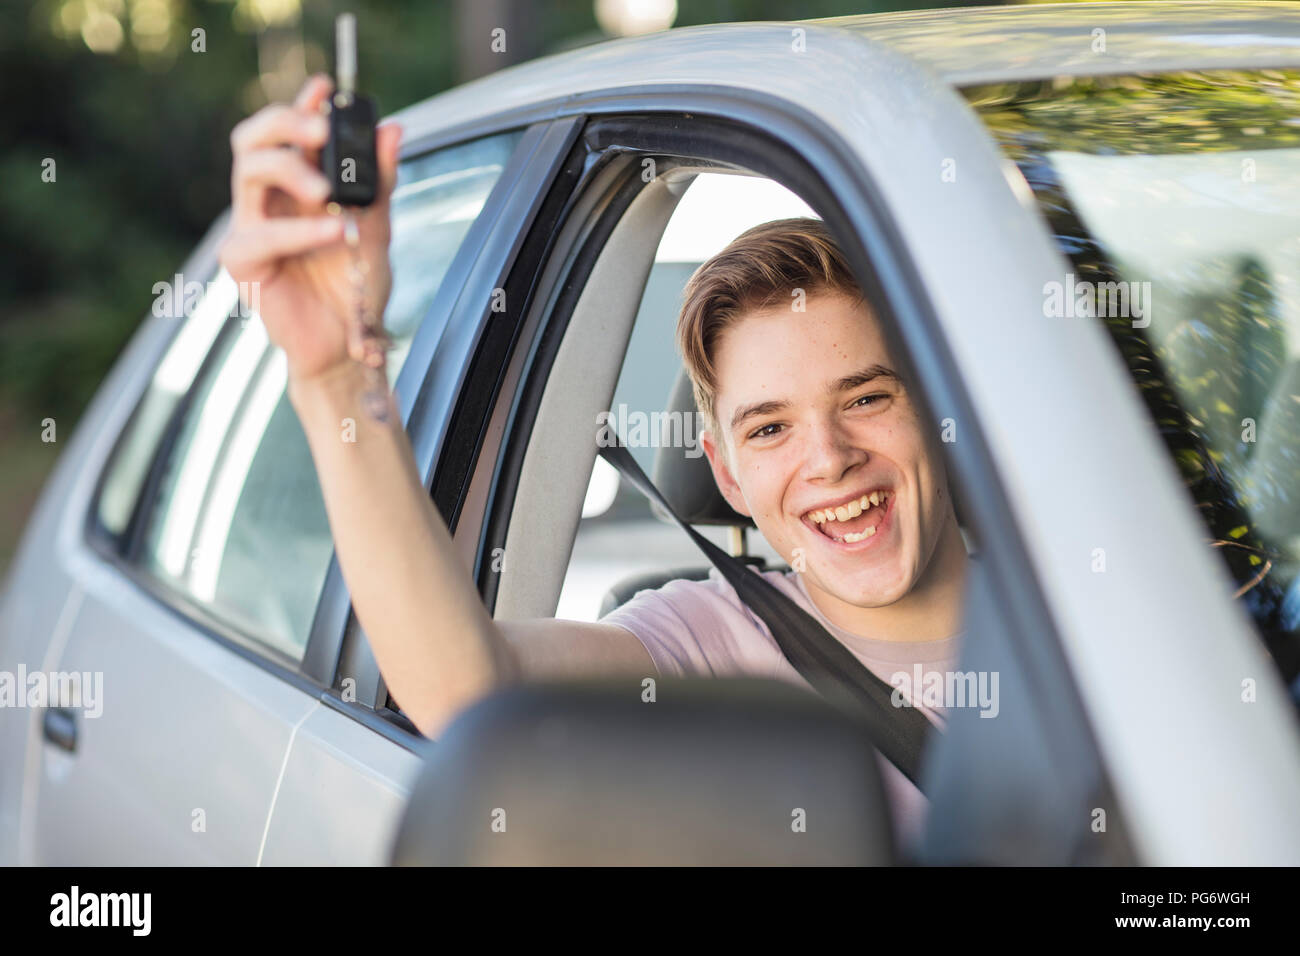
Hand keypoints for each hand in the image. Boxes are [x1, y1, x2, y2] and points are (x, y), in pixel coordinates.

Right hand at [220, 74, 402, 384]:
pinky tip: (331, 231)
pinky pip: (260, 235)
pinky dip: (298, 230)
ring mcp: (250, 227)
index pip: (289, 132)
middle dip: (285, 124)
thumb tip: (393, 130)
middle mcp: (268, 199)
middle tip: (321, 131)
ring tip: (326, 190)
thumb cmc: (354, 286)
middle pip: (252, 139)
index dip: (303, 104)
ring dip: (289, 170)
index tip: (328, 87)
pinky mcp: (243, 262)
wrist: (347, 343)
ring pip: (247, 173)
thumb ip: (380, 182)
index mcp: (296, 184)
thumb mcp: (377, 228)